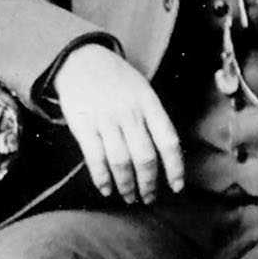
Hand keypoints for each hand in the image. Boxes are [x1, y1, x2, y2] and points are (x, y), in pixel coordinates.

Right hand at [52, 43, 183, 203]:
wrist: (80, 59)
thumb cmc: (116, 79)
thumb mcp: (143, 90)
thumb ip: (153, 118)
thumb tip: (166, 156)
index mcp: (149, 104)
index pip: (169, 141)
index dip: (175, 168)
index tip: (177, 187)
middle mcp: (129, 112)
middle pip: (145, 157)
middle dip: (149, 184)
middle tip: (148, 198)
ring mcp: (105, 119)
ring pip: (121, 161)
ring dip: (127, 185)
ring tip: (129, 197)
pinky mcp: (82, 124)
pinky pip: (94, 157)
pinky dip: (101, 177)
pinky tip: (106, 189)